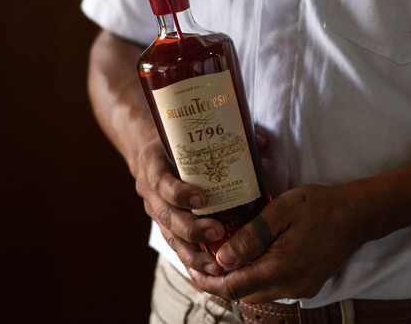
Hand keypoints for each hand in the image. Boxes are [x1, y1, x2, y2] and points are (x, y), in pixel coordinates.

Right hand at [133, 139, 226, 275]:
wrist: (150, 152)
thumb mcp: (189, 135)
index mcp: (153, 166)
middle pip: (166, 217)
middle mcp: (150, 193)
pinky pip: (176, 247)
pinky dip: (192, 262)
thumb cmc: (177, 143)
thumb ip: (225, 137)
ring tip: (215, 266)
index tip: (201, 198)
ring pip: (170, 238)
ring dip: (192, 254)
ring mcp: (156, 213)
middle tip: (217, 232)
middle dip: (191, 228)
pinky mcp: (165, 227)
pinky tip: (210, 274)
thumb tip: (260, 143)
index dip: (179, 193)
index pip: (161, 182)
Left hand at [187, 184, 367, 302]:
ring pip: (258, 291)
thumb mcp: (280, 212)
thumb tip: (222, 260)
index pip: (233, 288)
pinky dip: (257, 275)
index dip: (207, 281)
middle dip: (219, 281)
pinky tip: (251, 256)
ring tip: (222, 257)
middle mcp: (290, 287)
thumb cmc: (319, 206)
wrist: (358, 215)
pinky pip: (273, 286)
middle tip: (201, 260)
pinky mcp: (308, 284)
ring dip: (238, 279)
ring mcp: (301, 288)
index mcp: (281, 269)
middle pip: (243, 294)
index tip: (191, 268)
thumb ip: (250, 237)